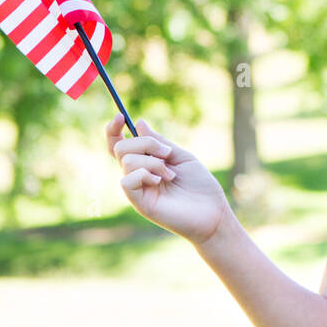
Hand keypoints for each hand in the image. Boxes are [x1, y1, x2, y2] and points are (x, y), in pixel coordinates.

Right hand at [106, 113, 231, 245]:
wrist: (212, 211)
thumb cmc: (200, 185)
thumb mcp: (181, 156)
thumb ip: (160, 142)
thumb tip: (139, 123)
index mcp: (146, 162)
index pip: (119, 144)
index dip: (113, 129)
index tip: (120, 115)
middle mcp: (137, 175)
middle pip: (121, 148)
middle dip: (144, 143)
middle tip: (167, 153)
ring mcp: (137, 188)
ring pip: (127, 161)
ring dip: (153, 162)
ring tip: (171, 175)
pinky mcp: (139, 202)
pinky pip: (127, 181)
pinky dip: (145, 175)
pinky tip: (161, 182)